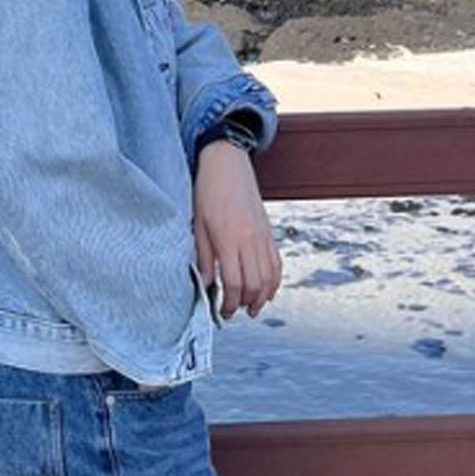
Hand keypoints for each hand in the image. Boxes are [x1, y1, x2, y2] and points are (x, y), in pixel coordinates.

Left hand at [193, 141, 281, 319]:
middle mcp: (249, 239)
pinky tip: (267, 290)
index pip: (233, 283)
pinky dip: (274, 280)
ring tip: (252, 307)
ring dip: (262, 297)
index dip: (229, 303)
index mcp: (229, 239)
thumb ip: (203, 257)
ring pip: (270, 276)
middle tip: (234, 312)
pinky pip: (277, 262)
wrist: (227, 163)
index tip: (222, 312)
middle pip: (254, 284)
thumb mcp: (198, 225)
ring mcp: (262, 236)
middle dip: (245, 304)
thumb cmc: (208, 191)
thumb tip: (205, 284)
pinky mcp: (269, 231)